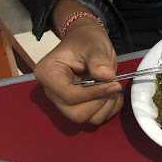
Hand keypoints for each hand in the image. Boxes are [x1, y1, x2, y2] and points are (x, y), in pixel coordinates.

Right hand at [35, 2, 122, 124]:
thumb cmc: (87, 42)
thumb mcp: (94, 46)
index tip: (113, 84)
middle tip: (113, 86)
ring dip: (105, 106)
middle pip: (76, 113)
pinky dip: (109, 109)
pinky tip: (112, 94)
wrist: (88, 45)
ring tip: (113, 88)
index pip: (69, 96)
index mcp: (48, 74)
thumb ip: (98, 60)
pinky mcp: (78, 107)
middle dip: (99, 102)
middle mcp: (53, 92)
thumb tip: (106, 76)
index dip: (94, 94)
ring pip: (86, 119)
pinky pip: (95, 118)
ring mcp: (65, 102)